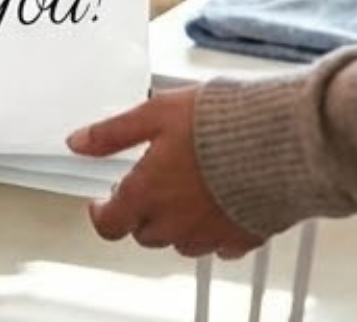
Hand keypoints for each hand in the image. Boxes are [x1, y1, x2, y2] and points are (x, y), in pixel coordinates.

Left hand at [68, 89, 263, 258]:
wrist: (278, 140)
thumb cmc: (218, 122)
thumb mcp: (155, 112)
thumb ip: (113, 133)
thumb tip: (78, 142)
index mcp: (148, 193)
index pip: (110, 224)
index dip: (101, 212)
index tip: (102, 200)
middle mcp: (175, 223)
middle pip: (143, 232)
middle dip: (139, 210)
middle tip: (149, 181)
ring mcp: (208, 236)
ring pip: (178, 240)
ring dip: (173, 220)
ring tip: (185, 184)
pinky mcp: (241, 239)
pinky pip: (216, 243)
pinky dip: (210, 226)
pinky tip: (217, 197)